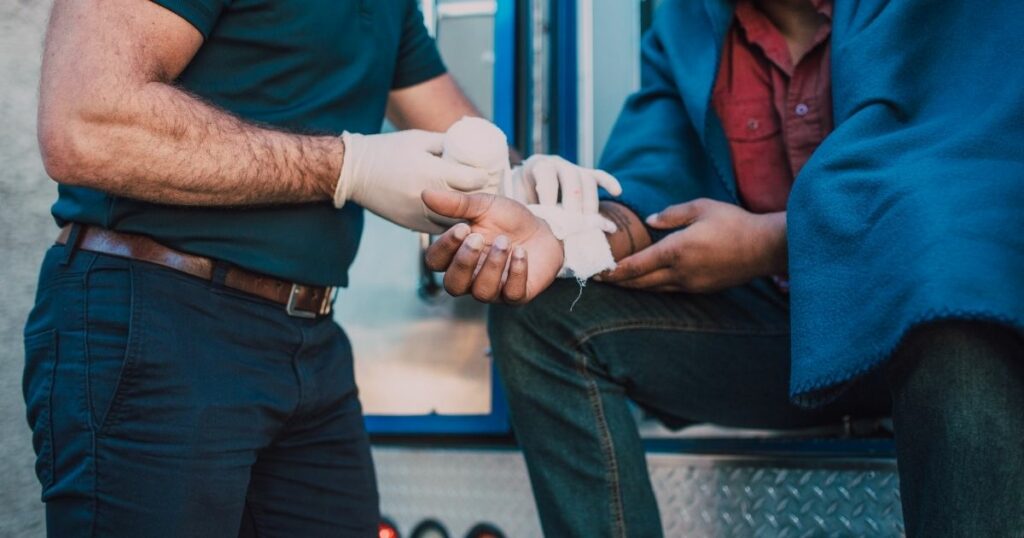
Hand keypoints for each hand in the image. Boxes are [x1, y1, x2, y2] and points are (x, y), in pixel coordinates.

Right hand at [333, 129, 491, 232]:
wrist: (353, 172)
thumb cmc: (388, 150)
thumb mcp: (420, 139)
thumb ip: (445, 142)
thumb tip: (469, 145)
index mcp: (433, 172)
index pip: (473, 180)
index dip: (484, 177)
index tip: (487, 173)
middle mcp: (429, 197)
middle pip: (468, 203)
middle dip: (479, 196)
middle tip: (485, 189)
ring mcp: (420, 214)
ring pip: (455, 221)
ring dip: (465, 214)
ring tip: (472, 205)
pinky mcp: (411, 225)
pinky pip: (439, 228)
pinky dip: (449, 223)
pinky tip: (454, 215)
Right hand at [422, 190, 563, 303]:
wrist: (543, 229)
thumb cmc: (507, 221)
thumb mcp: (483, 206)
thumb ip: (456, 204)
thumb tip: (425, 193)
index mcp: (456, 256)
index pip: (435, 262)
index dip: (444, 247)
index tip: (463, 227)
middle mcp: (471, 278)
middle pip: (453, 286)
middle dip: (464, 262)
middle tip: (477, 238)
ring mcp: (494, 290)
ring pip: (482, 292)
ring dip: (492, 265)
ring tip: (504, 242)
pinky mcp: (518, 295)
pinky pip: (512, 294)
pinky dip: (516, 272)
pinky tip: (521, 252)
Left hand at [505, 155, 622, 214]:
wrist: (527, 180)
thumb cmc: (521, 194)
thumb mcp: (515, 197)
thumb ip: (522, 206)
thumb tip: (529, 219)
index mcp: (538, 165)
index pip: (546, 175)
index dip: (549, 195)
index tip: (551, 215)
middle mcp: (558, 163)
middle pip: (571, 178)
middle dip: (573, 202)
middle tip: (573, 224)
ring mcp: (574, 168)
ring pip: (587, 179)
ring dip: (590, 201)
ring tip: (589, 221)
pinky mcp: (586, 174)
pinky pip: (600, 175)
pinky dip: (609, 182)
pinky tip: (617, 192)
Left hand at [599, 199, 785, 292]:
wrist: (764, 247)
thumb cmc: (733, 222)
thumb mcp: (701, 207)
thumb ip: (672, 214)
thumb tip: (650, 221)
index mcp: (676, 250)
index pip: (637, 265)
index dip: (615, 270)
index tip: (600, 271)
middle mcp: (680, 271)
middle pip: (641, 282)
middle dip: (619, 281)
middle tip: (600, 279)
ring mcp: (691, 283)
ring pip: (654, 288)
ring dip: (635, 286)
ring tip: (619, 282)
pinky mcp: (701, 288)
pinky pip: (671, 289)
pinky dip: (654, 286)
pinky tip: (648, 282)